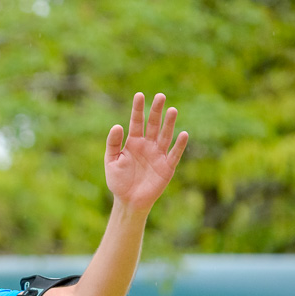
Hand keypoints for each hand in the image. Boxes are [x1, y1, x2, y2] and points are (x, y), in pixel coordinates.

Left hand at [104, 93, 187, 210]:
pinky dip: (179, 145)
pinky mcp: (167, 166)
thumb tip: (117, 126)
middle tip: (160, 96)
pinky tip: (183, 134)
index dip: (138, 109)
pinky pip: (174, 153)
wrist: (128, 201)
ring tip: (172, 110)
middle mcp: (147, 145)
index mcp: (133, 142)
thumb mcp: (111, 161)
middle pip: (153, 125)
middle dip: (156, 111)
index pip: (136, 122)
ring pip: (165, 135)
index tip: (139, 95)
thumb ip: (113, 144)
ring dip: (169, 123)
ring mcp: (158, 154)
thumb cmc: (118, 181)